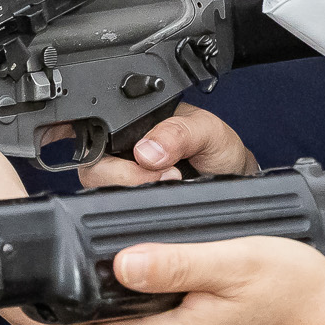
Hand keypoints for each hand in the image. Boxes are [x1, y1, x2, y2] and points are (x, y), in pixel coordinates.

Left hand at [60, 237, 324, 324]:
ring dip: (128, 307)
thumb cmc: (298, 294)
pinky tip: (169, 281)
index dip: (66, 318)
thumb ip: (175, 264)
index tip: (52, 289)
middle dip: (94, 307)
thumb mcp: (234, 262)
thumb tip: (121, 263)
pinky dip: (157, 311)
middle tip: (85, 265)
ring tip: (126, 265)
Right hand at [78, 104, 258, 189]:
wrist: (232, 180)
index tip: (135, 158)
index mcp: (132, 119)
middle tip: (166, 174)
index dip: (100, 145)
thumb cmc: (218, 148)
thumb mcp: (207, 130)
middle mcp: (119, 147)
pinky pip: (115, 205)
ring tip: (171, 181)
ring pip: (100, 188)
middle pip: (93, 165)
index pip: (94, 129)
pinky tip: (160, 195)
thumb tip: (145, 151)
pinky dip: (136, 202)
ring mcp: (120, 175)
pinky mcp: (127, 199)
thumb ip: (178, 134)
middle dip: (124, 174)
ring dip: (132, 188)